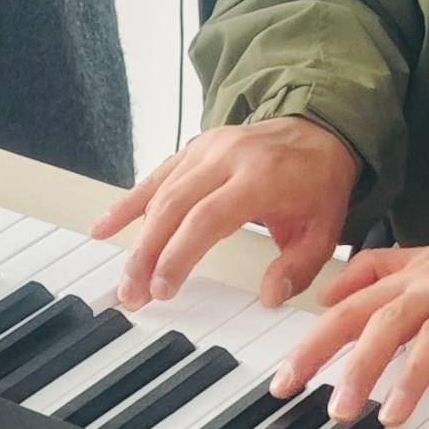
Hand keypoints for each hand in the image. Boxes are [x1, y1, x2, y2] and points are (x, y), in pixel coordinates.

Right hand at [90, 113, 359, 309]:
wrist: (322, 131)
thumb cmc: (319, 183)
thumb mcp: (325, 230)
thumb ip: (298, 267)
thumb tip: (268, 296)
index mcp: (262, 176)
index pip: (208, 217)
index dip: (179, 253)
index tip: (162, 288)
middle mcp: (230, 156)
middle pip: (175, 206)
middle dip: (148, 253)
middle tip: (132, 293)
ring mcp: (210, 148)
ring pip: (162, 192)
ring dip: (138, 238)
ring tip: (125, 279)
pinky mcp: (197, 147)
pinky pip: (157, 175)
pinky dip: (129, 202)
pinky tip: (103, 226)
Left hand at [269, 221, 428, 428]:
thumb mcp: (416, 258)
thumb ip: (370, 273)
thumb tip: (325, 296)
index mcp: (408, 279)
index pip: (350, 310)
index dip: (314, 345)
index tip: (285, 382)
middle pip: (388, 323)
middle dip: (359, 366)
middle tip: (338, 411)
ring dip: (414, 378)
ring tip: (393, 418)